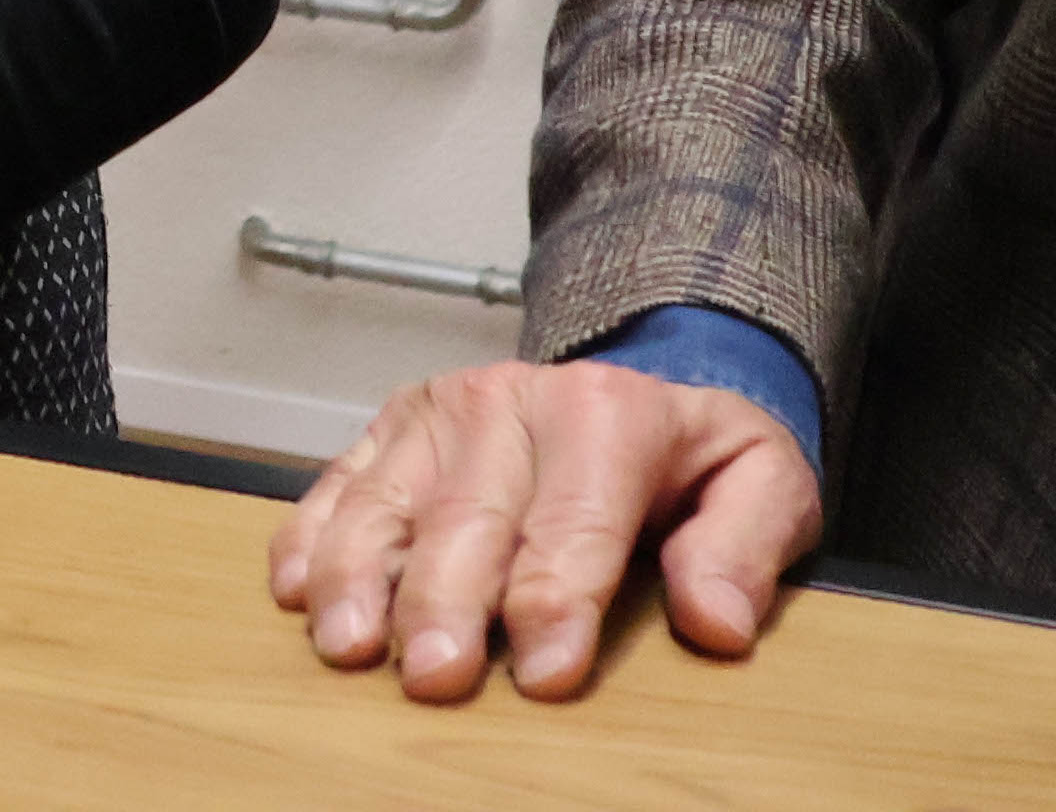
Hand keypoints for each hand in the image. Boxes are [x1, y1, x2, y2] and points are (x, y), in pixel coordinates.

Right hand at [270, 360, 825, 703]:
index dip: (558, 600)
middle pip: (469, 517)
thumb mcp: (760, 482)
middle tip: (436, 677)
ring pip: (386, 501)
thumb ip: (745, 546)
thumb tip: (715, 620)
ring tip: (348, 645)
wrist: (638, 378)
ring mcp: (440, 413)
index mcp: (607, 413)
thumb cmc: (694, 459)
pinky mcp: (391, 427)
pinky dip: (310, 535)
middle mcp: (511, 400)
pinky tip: (294, 591)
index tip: (546, 675)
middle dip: (448, 602)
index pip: (576, 520)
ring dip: (359, 575)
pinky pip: (339, 482)